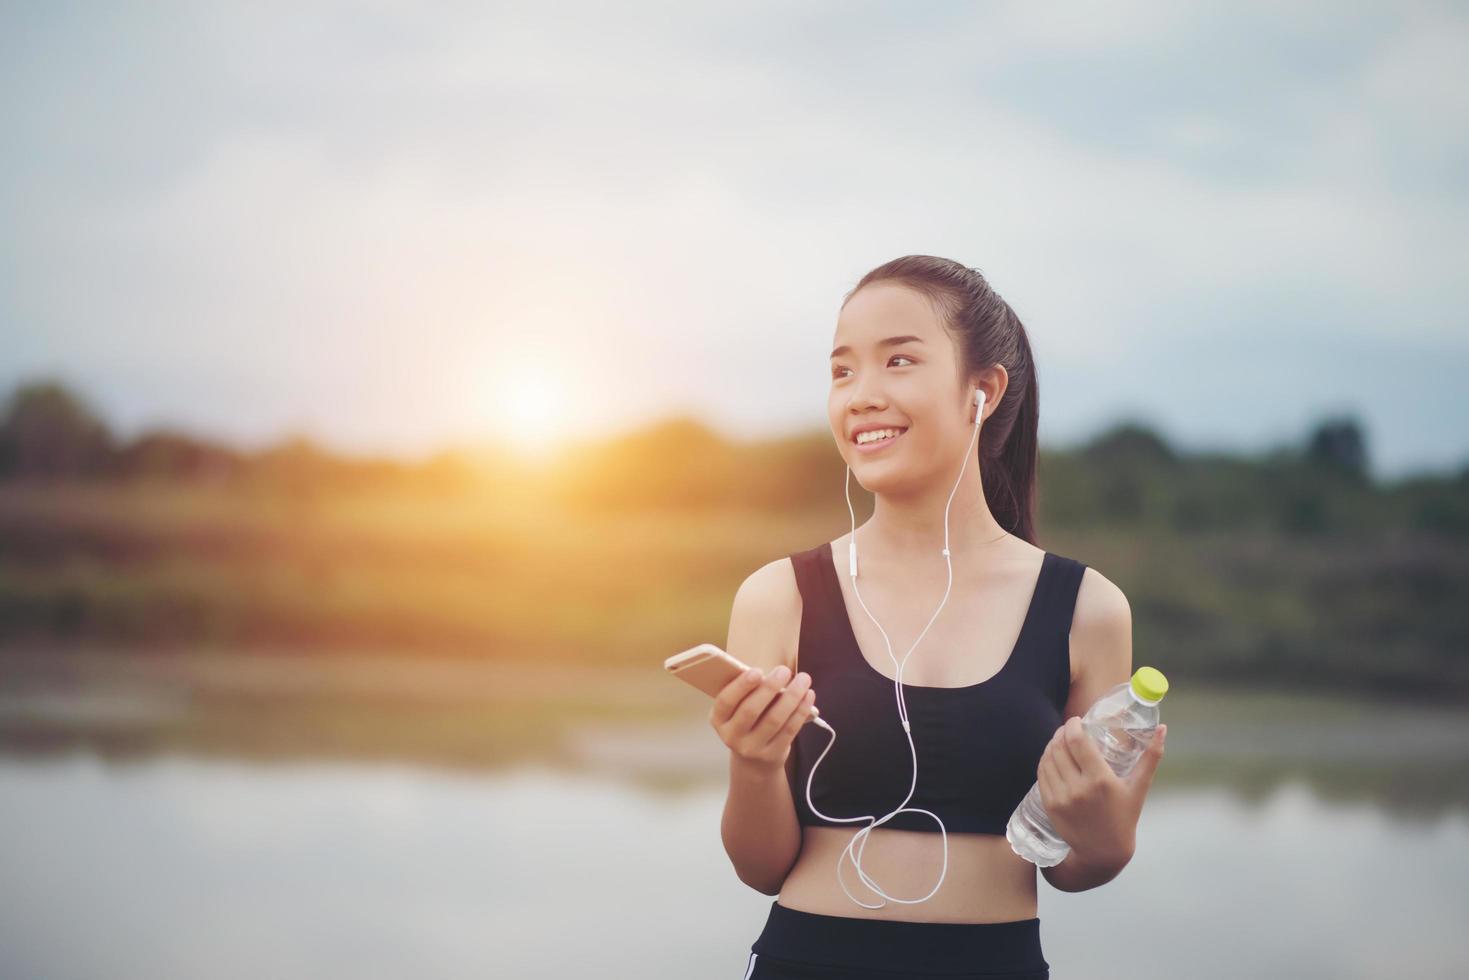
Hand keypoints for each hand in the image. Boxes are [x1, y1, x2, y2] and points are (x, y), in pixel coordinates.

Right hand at [708, 664, 815, 772]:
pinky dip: (801, 710)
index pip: (725, 701)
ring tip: (803, 679)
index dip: (741, 686)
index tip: (757, 671)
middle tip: (784, 670)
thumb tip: (770, 674)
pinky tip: (808, 695)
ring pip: (774, 719)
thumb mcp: (738, 709)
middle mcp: (732, 736)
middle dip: (769, 688)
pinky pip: (789, 730)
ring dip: (791, 696)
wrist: (754, 761)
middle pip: (751, 710)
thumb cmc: (747, 723)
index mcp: (719, 719)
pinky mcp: (772, 755)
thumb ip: (748, 693)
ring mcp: (752, 748)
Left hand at [1035, 716, 1167, 863]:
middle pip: (1059, 747)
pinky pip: (1041, 774)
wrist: (1103, 852)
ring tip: (1060, 740)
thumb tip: (1162, 728)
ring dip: (1052, 744)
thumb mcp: (1139, 788)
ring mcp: (1061, 797)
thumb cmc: (1124, 817)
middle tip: (1068, 729)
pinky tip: (1052, 756)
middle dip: (1061, 732)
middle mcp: (1078, 788)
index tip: (1076, 720)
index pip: (1077, 741)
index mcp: (1101, 780)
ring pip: (1048, 758)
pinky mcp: (1050, 805)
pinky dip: (1045, 760)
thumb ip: (1151, 757)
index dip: (1072, 725)